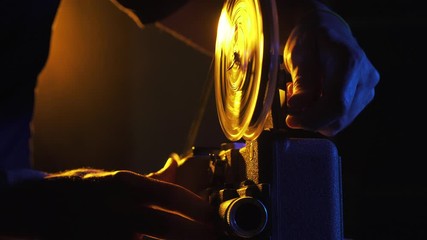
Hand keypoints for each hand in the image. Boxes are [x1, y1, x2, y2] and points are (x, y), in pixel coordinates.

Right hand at [0, 168, 214, 239]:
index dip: (195, 207)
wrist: (40, 206)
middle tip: (215, 236)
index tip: (213, 215)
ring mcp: (108, 232)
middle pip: (166, 224)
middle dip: (196, 233)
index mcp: (125, 185)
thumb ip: (148, 179)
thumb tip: (174, 165)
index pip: (169, 195)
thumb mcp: (113, 177)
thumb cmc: (82, 189)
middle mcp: (119, 209)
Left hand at [283, 5, 379, 136]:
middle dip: (310, 119)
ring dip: (315, 118)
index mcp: (350, 62)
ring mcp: (368, 89)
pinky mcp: (364, 98)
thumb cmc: (311, 40)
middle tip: (291, 102)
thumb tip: (297, 106)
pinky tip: (312, 99)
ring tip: (301, 96)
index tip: (291, 120)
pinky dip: (322, 116)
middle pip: (339, 118)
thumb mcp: (299, 54)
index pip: (337, 104)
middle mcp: (365, 77)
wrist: (327, 32)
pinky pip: (340, 119)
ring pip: (339, 122)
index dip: (313, 119)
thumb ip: (302, 79)